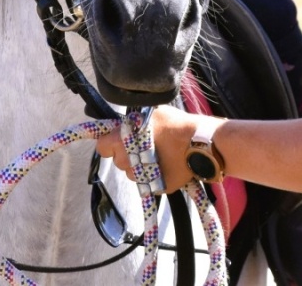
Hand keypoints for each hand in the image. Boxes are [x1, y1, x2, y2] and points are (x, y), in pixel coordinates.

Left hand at [94, 104, 213, 194]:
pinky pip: (148, 181)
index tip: (118, 140)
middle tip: (142, 145)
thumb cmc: (174, 124)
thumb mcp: (149, 113)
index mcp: (121, 142)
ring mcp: (141, 178)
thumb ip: (133, 121)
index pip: (102, 147)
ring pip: (133, 173)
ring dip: (138, 166)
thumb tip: (125, 123)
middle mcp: (127, 163)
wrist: (199, 143)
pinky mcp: (156, 188)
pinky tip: (165, 164)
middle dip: (126, 154)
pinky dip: (153, 175)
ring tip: (156, 155)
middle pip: (118, 161)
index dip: (109, 143)